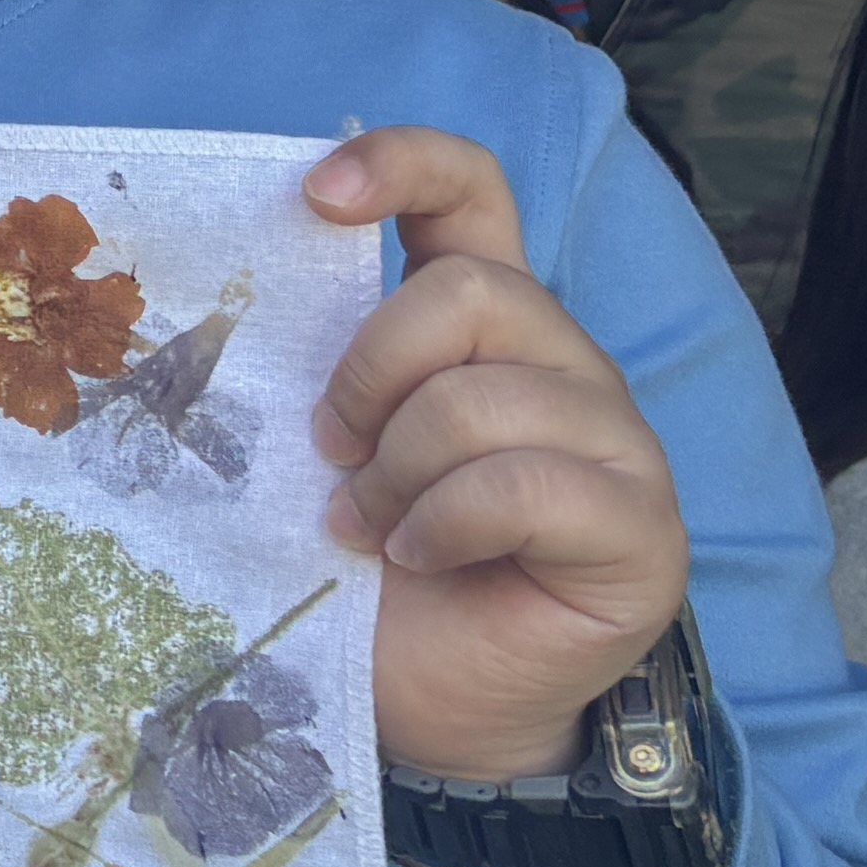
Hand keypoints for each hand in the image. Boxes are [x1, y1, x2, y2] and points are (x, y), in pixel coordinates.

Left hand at [305, 128, 689, 782]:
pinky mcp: (643, 528)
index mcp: (483, 321)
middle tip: (330, 453)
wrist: (427, 702)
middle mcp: (561, 361)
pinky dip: (446, 524)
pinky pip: (531, 485)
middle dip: (369, 374)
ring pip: (488, 395)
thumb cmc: (366, 567)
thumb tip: (223, 286)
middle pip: (469, 291)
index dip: (402, 163)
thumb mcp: (320, 446)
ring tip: (369, 526)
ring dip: (400, 470)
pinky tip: (417, 558)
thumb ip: (310, 362)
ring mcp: (617, 442)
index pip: (471, 188)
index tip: (316, 197)